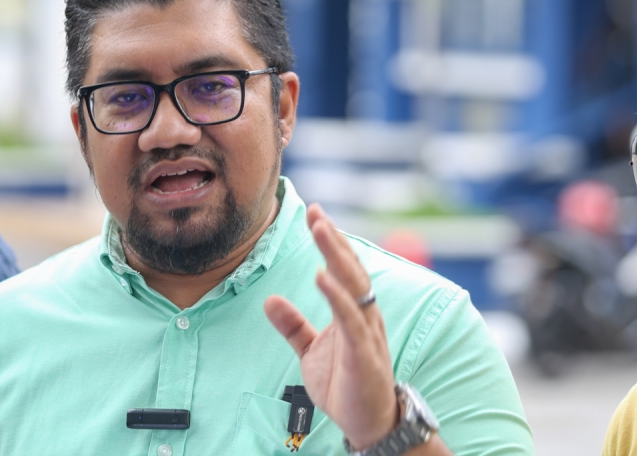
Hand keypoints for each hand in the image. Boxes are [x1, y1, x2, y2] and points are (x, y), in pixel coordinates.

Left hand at [264, 203, 397, 449]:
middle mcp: (364, 316)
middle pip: (350, 268)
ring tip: (320, 230)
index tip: (315, 214)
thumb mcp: (310, 351)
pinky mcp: (363, 353)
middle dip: (333, 239)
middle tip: (316, 212)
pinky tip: (322, 276)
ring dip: (336, 255)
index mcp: (353, 312)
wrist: (367, 425)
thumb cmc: (344, 384)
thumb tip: (269, 300)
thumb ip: (293, 326)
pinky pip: (350, 319)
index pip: (343, 268)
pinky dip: (336, 296)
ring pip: (354, 285)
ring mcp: (366, 332)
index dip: (331, 241)